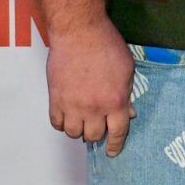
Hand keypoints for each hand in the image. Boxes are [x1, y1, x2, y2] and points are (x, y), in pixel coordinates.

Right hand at [46, 21, 136, 155]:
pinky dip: (62, 123)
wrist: (79, 33)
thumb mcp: (127, 69)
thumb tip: (129, 112)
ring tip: (82, 118)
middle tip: (97, 125)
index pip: (117, 132)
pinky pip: (56, 123)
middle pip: (94, 136)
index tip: (112, 151)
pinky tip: (68, 115)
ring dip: (79, 128)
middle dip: (97, 133)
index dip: (115, 145)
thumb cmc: (106, 45)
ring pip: (73, 133)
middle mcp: (94, 107)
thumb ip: (127, 93)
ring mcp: (73, 105)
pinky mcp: (55, 99)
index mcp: (116, 101)